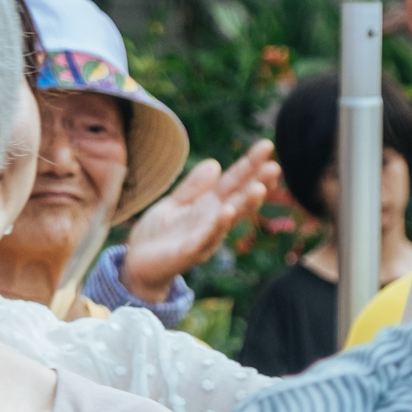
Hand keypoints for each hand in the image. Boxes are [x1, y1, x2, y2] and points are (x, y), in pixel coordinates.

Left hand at [119, 142, 279, 297]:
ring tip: (259, 188)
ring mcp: (203, 238)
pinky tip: (227, 212)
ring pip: (228, 219)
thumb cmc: (158, 236)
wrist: (137, 266)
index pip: (233, 182)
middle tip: (275, 166)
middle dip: (257, 183)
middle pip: (238, 199)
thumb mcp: (174, 204)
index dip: (249, 165)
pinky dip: (217, 226)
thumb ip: (193, 187)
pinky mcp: (187, 253)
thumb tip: (215, 164)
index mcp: (209, 206)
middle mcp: (212, 221)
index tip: (266, 146)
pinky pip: (204, 238)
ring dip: (245, 205)